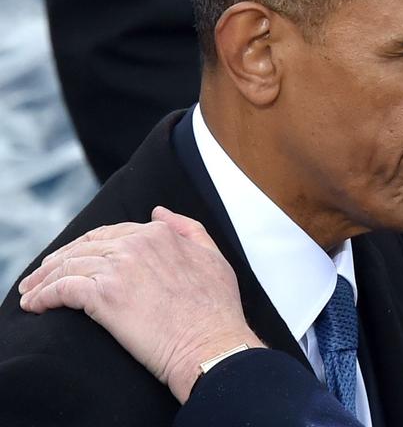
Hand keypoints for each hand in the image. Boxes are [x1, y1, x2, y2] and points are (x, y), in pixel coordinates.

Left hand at [17, 206, 264, 402]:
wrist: (211, 343)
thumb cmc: (216, 310)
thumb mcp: (213, 257)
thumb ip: (188, 229)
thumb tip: (159, 212)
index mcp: (160, 234)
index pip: (109, 234)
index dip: (87, 247)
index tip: (73, 262)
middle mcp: (137, 244)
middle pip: (83, 247)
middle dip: (58, 261)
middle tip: (40, 278)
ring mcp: (119, 268)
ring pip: (67, 266)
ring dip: (43, 280)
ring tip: (32, 293)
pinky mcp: (103, 295)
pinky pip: (61, 289)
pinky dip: (43, 296)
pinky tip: (36, 305)